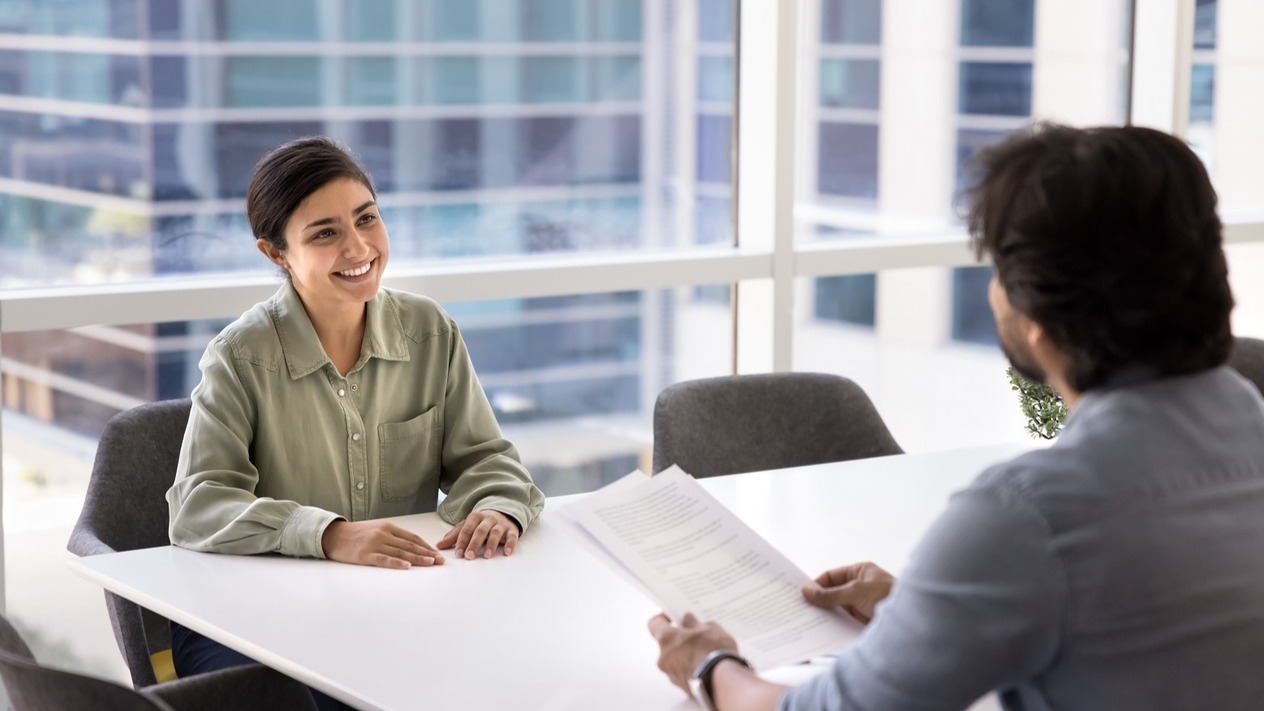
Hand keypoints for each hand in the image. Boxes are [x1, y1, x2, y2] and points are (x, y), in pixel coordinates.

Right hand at [321, 520, 443, 568]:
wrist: (333, 536)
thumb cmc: (356, 534)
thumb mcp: (376, 530)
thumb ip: (392, 536)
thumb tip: (411, 546)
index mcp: (388, 527)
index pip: (412, 537)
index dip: (426, 545)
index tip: (437, 553)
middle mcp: (384, 534)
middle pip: (410, 545)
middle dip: (427, 553)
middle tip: (440, 561)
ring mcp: (375, 544)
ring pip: (401, 552)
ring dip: (418, 558)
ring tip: (431, 563)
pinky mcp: (365, 555)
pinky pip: (384, 559)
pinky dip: (396, 563)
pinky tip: (407, 566)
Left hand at [436, 509, 519, 558]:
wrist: (503, 512)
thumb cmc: (481, 523)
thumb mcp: (467, 526)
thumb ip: (454, 536)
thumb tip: (439, 545)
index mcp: (475, 517)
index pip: (467, 529)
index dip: (462, 541)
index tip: (458, 553)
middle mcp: (488, 519)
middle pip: (480, 531)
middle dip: (474, 544)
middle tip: (469, 556)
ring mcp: (501, 524)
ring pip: (495, 533)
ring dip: (491, 545)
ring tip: (486, 556)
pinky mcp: (512, 530)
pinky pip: (512, 537)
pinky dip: (510, 544)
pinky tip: (507, 553)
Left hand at [647, 612, 737, 696]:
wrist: (723, 682)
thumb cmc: (713, 652)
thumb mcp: (709, 628)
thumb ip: (695, 623)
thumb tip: (688, 620)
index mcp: (666, 639)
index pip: (654, 624)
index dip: (663, 618)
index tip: (673, 616)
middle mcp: (664, 658)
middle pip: (666, 644)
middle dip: (680, 639)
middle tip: (696, 635)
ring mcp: (672, 675)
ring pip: (675, 660)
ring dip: (686, 655)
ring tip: (705, 652)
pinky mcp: (682, 687)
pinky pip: (684, 674)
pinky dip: (692, 669)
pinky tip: (707, 666)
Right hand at [802, 561, 894, 623]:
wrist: (914, 620)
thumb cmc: (888, 596)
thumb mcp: (855, 592)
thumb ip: (830, 594)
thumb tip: (807, 591)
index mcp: (860, 572)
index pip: (832, 576)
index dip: (817, 584)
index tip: (802, 594)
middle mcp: (860, 586)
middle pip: (833, 592)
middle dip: (819, 600)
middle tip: (801, 608)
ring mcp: (862, 604)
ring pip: (838, 608)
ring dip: (826, 613)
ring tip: (808, 620)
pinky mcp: (865, 620)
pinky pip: (845, 620)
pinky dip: (835, 624)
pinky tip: (824, 629)